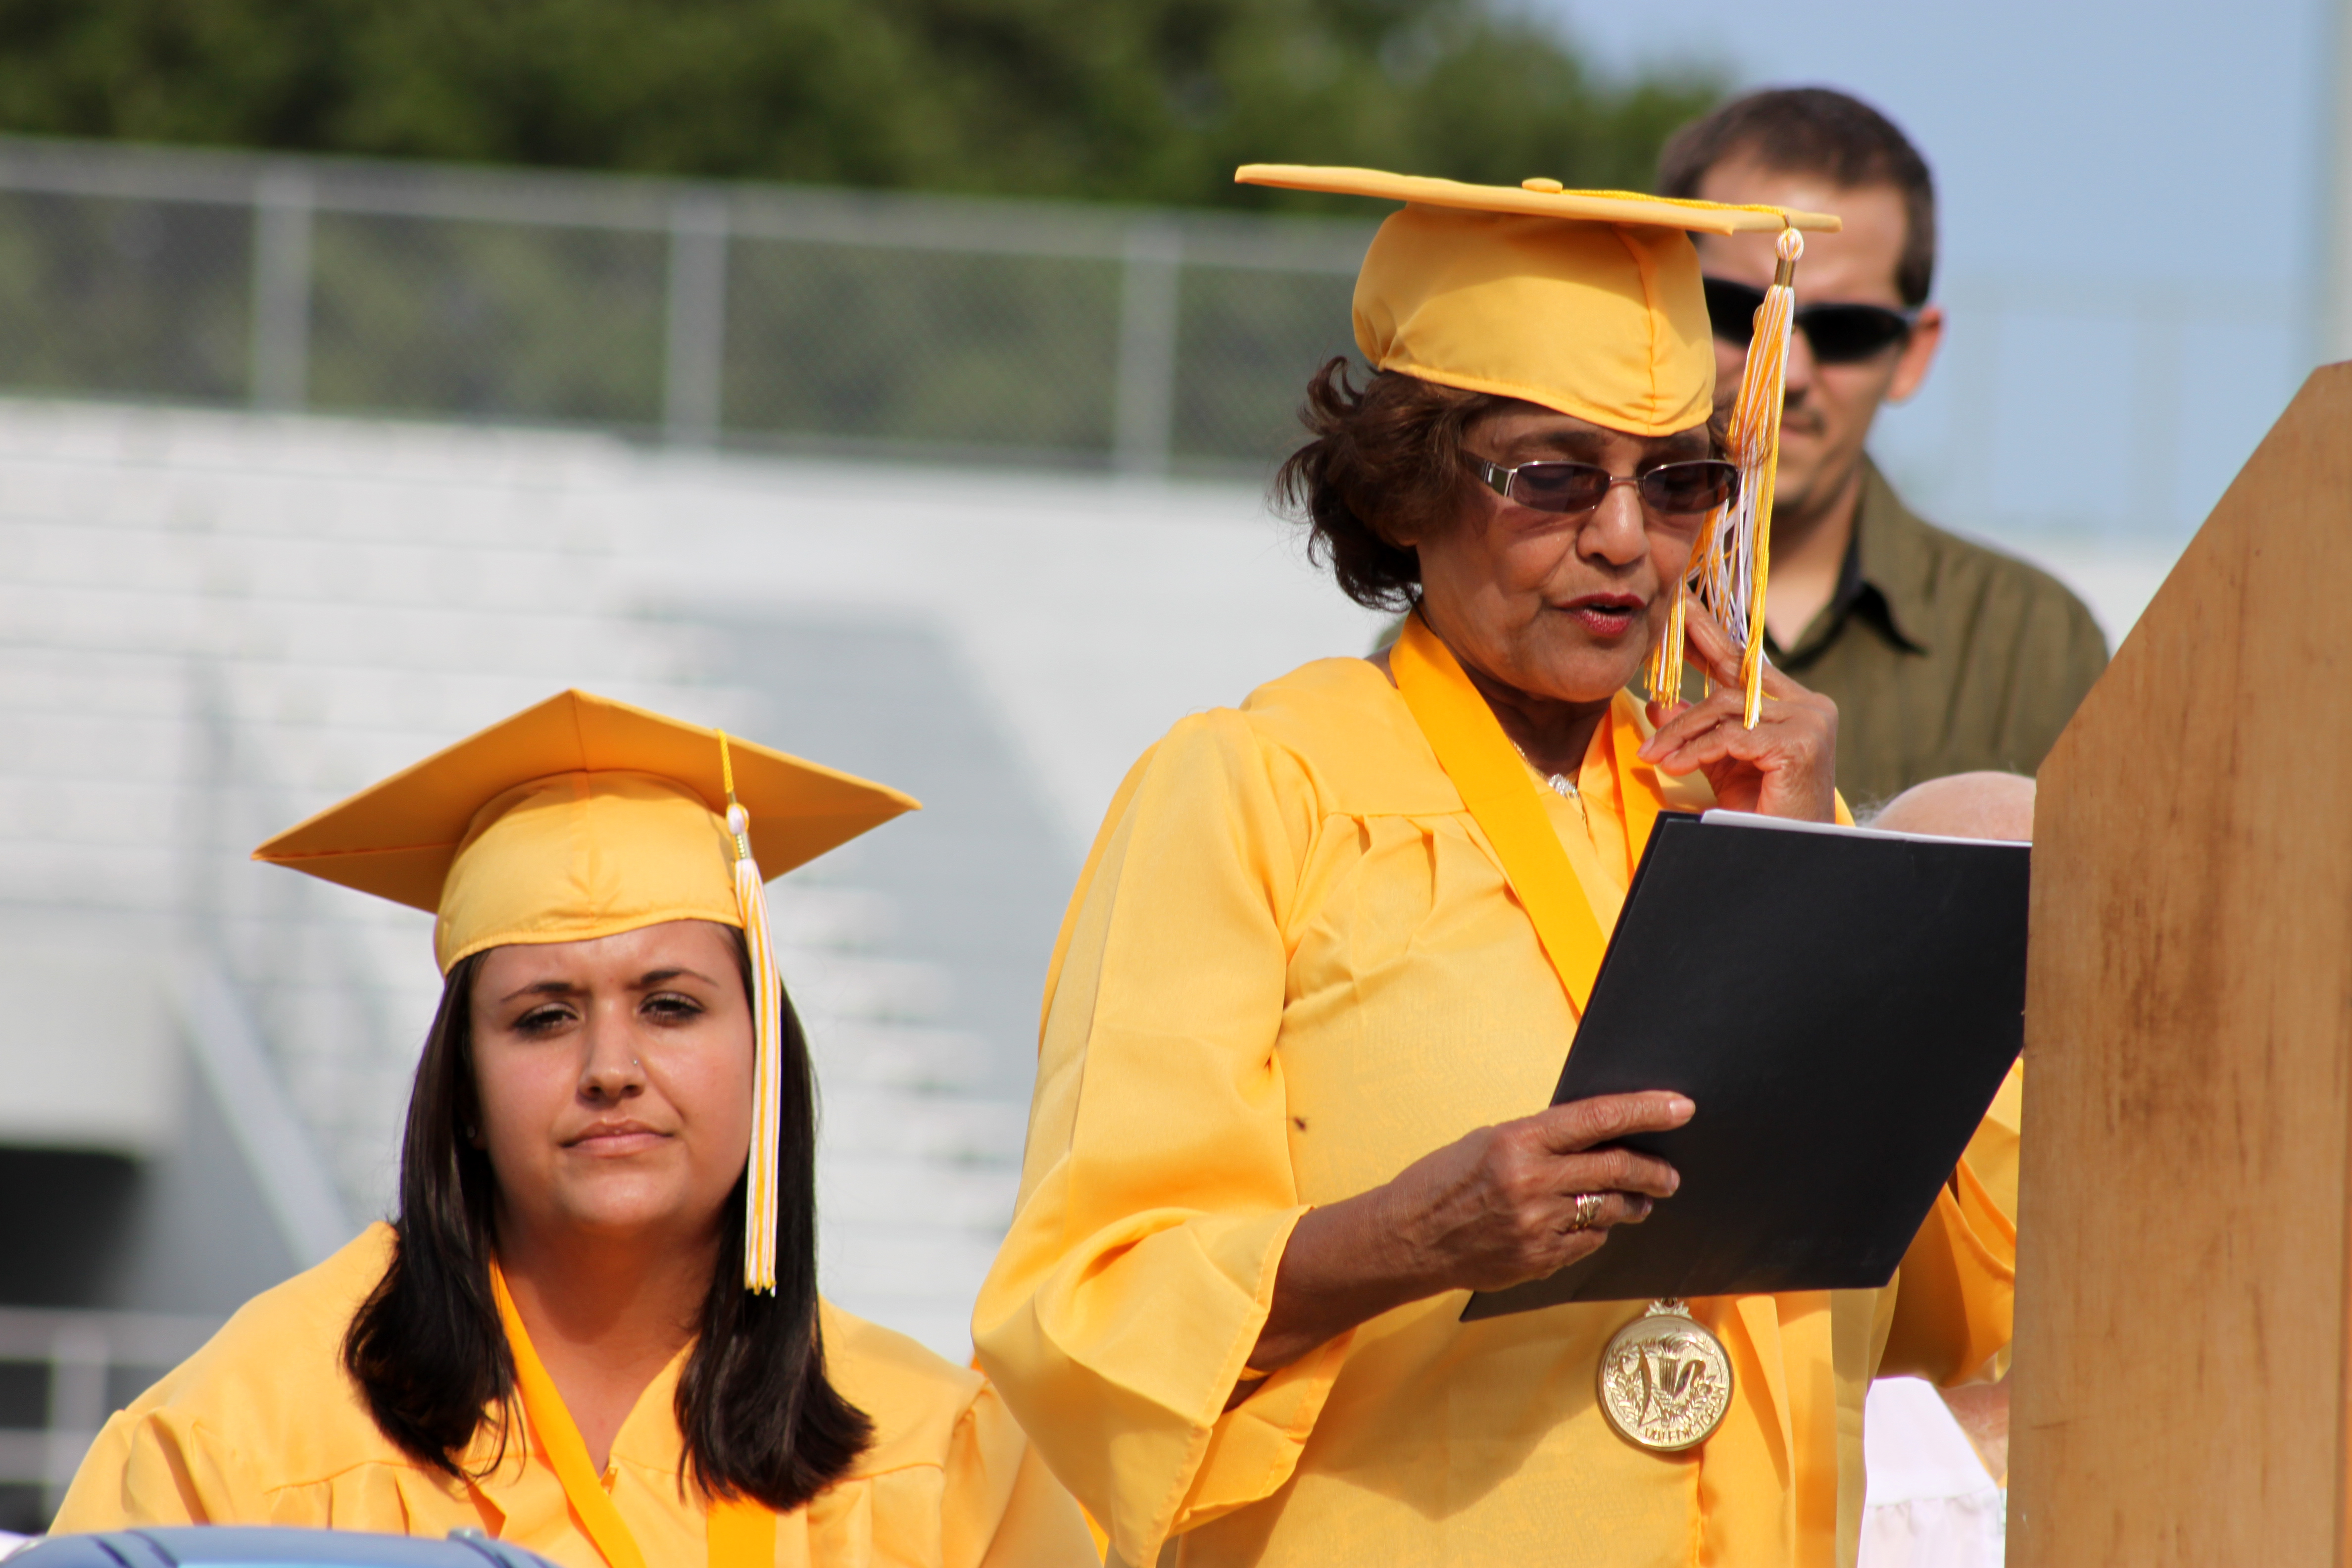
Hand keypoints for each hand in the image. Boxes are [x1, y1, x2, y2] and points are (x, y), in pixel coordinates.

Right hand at [1246, 1091, 1692, 1376]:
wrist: (1406, 1238)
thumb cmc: (1441, 1180)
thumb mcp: (1488, 1140)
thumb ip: (1541, 1141)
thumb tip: (1596, 1139)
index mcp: (1518, 1141)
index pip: (1598, 1119)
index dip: (1645, 1111)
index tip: (1680, 1108)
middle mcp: (1532, 1183)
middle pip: (1615, 1170)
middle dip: (1652, 1171)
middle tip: (1669, 1174)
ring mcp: (1537, 1227)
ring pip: (1608, 1211)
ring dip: (1630, 1203)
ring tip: (1638, 1200)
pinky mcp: (1539, 1261)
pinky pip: (1586, 1243)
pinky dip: (1593, 1231)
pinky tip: (1585, 1225)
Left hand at [1639, 602, 1837, 820]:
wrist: (1788, 854)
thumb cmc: (1761, 813)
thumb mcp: (1720, 763)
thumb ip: (1697, 730)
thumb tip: (1658, 703)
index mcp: (1794, 706)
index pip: (1746, 662)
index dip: (1710, 635)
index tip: (1681, 608)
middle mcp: (1809, 706)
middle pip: (1732, 678)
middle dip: (1689, 658)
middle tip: (1655, 635)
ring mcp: (1809, 723)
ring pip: (1724, 708)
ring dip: (1680, 732)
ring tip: (1653, 754)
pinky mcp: (1799, 745)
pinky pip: (1731, 737)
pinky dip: (1696, 750)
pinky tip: (1672, 765)